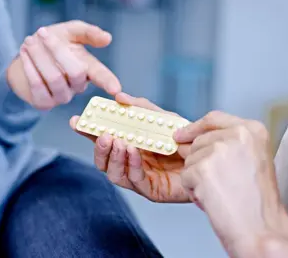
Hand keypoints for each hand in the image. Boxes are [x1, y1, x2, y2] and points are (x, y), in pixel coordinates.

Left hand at [7, 20, 120, 109]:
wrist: (26, 57)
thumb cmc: (53, 43)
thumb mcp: (70, 32)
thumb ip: (87, 32)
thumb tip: (107, 38)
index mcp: (89, 69)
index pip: (102, 76)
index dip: (109, 82)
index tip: (116, 89)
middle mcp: (78, 86)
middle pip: (76, 72)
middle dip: (57, 49)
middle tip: (42, 32)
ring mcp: (62, 97)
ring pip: (55, 78)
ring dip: (40, 56)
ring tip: (29, 41)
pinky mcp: (44, 103)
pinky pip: (38, 86)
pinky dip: (30, 67)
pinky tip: (25, 54)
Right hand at [70, 93, 190, 202]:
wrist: (209, 156)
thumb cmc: (187, 140)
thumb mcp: (164, 119)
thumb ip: (143, 109)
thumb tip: (119, 97)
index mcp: (130, 145)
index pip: (105, 139)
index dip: (89, 130)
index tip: (77, 120)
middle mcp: (131, 162)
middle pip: (104, 160)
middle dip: (98, 146)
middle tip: (101, 133)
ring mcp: (140, 178)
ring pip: (114, 173)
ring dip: (112, 156)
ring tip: (117, 141)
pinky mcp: (152, 190)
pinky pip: (135, 180)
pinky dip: (131, 165)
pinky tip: (133, 151)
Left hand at [174, 111, 287, 257]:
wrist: (261, 228)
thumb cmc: (258, 203)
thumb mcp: (253, 159)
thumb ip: (229, 145)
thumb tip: (192, 142)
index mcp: (253, 130)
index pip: (214, 119)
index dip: (194, 127)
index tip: (181, 134)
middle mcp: (237, 134)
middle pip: (199, 141)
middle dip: (199, 162)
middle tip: (219, 183)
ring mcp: (219, 150)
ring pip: (190, 160)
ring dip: (197, 179)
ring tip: (221, 192)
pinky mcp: (203, 168)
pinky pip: (185, 177)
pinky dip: (194, 192)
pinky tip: (213, 199)